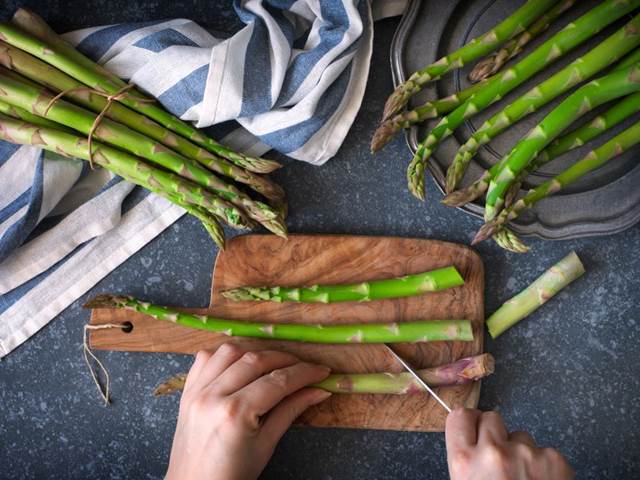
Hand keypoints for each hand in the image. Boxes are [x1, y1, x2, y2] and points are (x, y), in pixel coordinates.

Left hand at [166, 344, 331, 479]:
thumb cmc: (232, 475)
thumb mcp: (266, 446)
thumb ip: (290, 411)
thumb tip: (318, 391)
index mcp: (235, 414)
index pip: (277, 381)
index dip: (304, 373)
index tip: (322, 371)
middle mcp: (213, 396)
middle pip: (256, 360)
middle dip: (285, 359)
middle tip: (304, 367)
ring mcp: (196, 391)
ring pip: (230, 351)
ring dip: (256, 352)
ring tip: (275, 363)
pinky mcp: (187, 391)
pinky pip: (206, 358)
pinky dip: (226, 355)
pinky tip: (241, 363)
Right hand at [445, 408, 573, 479]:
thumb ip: (466, 465)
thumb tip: (471, 445)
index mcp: (464, 463)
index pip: (459, 417)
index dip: (469, 422)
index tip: (475, 429)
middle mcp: (492, 452)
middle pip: (491, 418)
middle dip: (496, 434)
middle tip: (501, 457)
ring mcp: (525, 454)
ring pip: (521, 435)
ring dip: (522, 452)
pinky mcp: (554, 460)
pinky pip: (545, 451)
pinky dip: (545, 466)